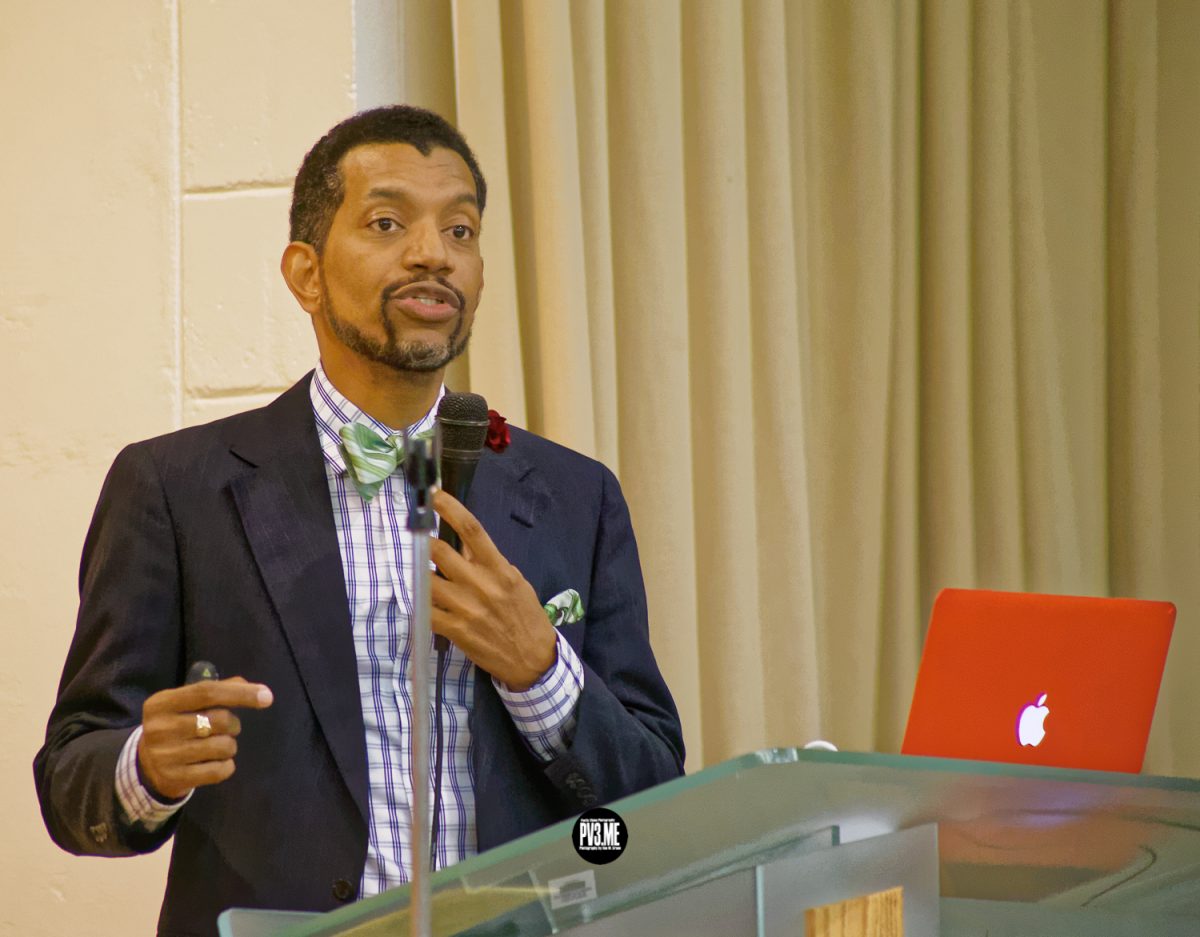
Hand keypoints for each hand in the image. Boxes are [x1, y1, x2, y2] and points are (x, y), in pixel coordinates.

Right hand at [137, 677, 273, 800]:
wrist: (146, 765)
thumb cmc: (176, 725)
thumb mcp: (187, 704)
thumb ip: (218, 690)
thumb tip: (251, 687)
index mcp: (161, 703)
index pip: (206, 692)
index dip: (240, 693)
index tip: (266, 696)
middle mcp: (159, 728)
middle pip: (218, 720)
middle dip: (234, 723)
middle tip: (228, 728)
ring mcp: (165, 756)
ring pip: (222, 746)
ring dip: (230, 745)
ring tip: (219, 746)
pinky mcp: (174, 778)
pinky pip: (218, 771)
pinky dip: (227, 765)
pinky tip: (218, 762)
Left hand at [430, 490, 557, 689]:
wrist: (532, 659)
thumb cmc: (525, 616)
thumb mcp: (515, 583)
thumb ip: (489, 563)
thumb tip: (465, 545)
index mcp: (499, 569)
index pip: (472, 531)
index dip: (451, 509)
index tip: (434, 495)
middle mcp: (481, 585)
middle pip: (441, 552)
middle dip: (425, 542)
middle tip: (418, 539)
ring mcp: (466, 608)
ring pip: (428, 581)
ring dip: (421, 575)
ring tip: (424, 575)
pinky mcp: (456, 631)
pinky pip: (427, 612)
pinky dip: (421, 605)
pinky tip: (424, 603)